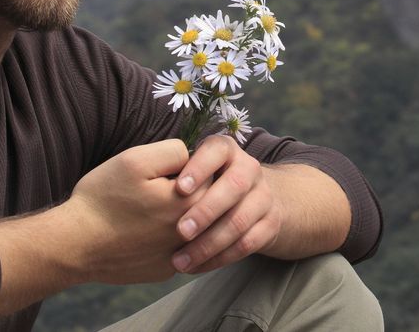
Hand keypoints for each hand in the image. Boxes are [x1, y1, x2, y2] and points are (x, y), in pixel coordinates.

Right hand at [65, 139, 204, 283]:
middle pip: (207, 204)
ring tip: (149, 212)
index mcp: (191, 203)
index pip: (212, 176)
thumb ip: (174, 152)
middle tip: (153, 192)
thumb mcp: (136, 159)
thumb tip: (193, 158)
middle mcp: (192, 235)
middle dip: (189, 194)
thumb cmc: (103, 199)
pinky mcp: (164, 271)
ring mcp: (179, 257)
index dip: (190, 169)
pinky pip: (177, 250)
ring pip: (194, 230)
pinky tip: (144, 234)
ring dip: (182, 219)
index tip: (166, 173)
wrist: (74, 244)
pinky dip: (167, 241)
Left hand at [170, 135, 282, 273]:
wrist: (254, 199)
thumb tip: (148, 178)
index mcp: (227, 150)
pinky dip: (219, 258)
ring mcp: (263, 196)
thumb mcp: (195, 168)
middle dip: (206, 210)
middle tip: (179, 230)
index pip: (216, 151)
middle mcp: (249, 168)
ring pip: (240, 220)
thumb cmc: (207, 184)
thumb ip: (178, 168)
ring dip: (209, 243)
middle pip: (234, 186)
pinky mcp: (270, 224)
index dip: (199, 168)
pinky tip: (196, 267)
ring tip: (180, 260)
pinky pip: (247, 244)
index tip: (178, 188)